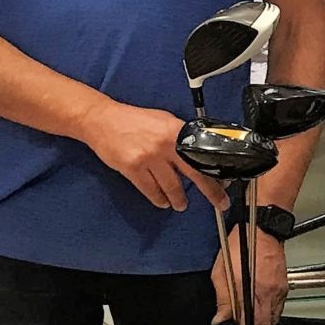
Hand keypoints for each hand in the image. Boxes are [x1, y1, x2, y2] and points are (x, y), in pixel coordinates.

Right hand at [80, 101, 217, 211]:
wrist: (101, 120)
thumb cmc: (132, 120)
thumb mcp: (163, 120)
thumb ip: (180, 137)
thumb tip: (198, 155)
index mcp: (176, 130)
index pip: (202, 154)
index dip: (214, 171)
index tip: (223, 183)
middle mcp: (165, 144)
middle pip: (194, 172)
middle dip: (210, 191)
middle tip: (219, 203)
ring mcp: (148, 157)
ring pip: (172, 186)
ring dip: (179, 199)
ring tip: (181, 204)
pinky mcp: (133, 168)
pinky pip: (151, 191)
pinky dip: (159, 199)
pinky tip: (162, 201)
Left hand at [215, 222, 290, 324]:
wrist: (261, 229)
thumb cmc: (241, 245)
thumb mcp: (221, 272)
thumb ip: (223, 299)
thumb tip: (220, 319)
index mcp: (252, 291)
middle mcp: (269, 294)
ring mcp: (279, 291)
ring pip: (274, 319)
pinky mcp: (284, 287)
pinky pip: (279, 308)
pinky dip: (272, 314)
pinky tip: (263, 312)